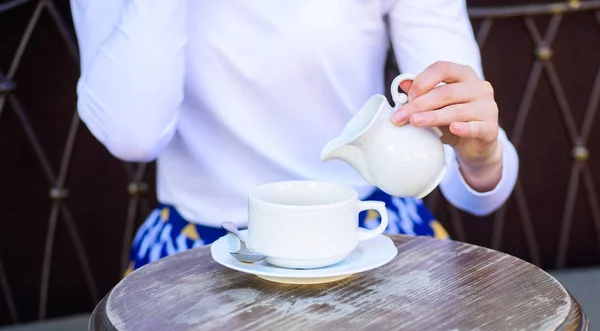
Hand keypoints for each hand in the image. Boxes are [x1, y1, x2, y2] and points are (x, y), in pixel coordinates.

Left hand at [391, 61, 502, 191]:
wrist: (474, 146)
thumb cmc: (452, 120)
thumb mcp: (435, 105)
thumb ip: (420, 94)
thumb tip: (401, 84)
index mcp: (464, 75)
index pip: (443, 68)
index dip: (424, 80)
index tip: (408, 96)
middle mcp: (479, 88)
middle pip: (446, 92)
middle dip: (420, 104)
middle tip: (400, 116)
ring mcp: (487, 107)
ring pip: (456, 111)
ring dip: (432, 117)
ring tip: (414, 122)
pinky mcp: (491, 128)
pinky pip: (476, 127)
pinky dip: (464, 128)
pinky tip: (453, 129)